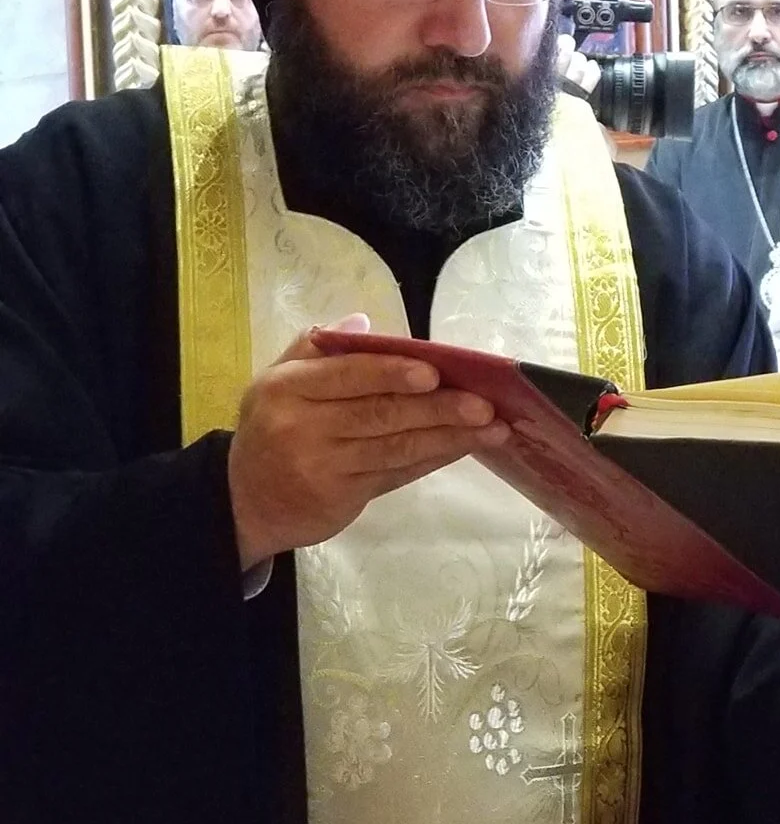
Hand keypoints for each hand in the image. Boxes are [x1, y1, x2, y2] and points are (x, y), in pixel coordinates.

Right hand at [227, 314, 508, 570]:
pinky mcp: (341, 499)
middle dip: (439, 409)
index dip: (392, 373)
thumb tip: (364, 323)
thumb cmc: (273, 427)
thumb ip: (319, 349)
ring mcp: (322, 467)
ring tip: (492, 427)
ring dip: (450, 437)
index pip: (348, 376)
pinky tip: (463, 446)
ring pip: (397, 447)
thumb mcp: (278, 381)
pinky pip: (397, 474)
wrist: (243, 501)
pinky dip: (433, 459)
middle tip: (485, 404)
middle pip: (381, 414)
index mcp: (286, 387)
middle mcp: (301, 426)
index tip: (436, 372)